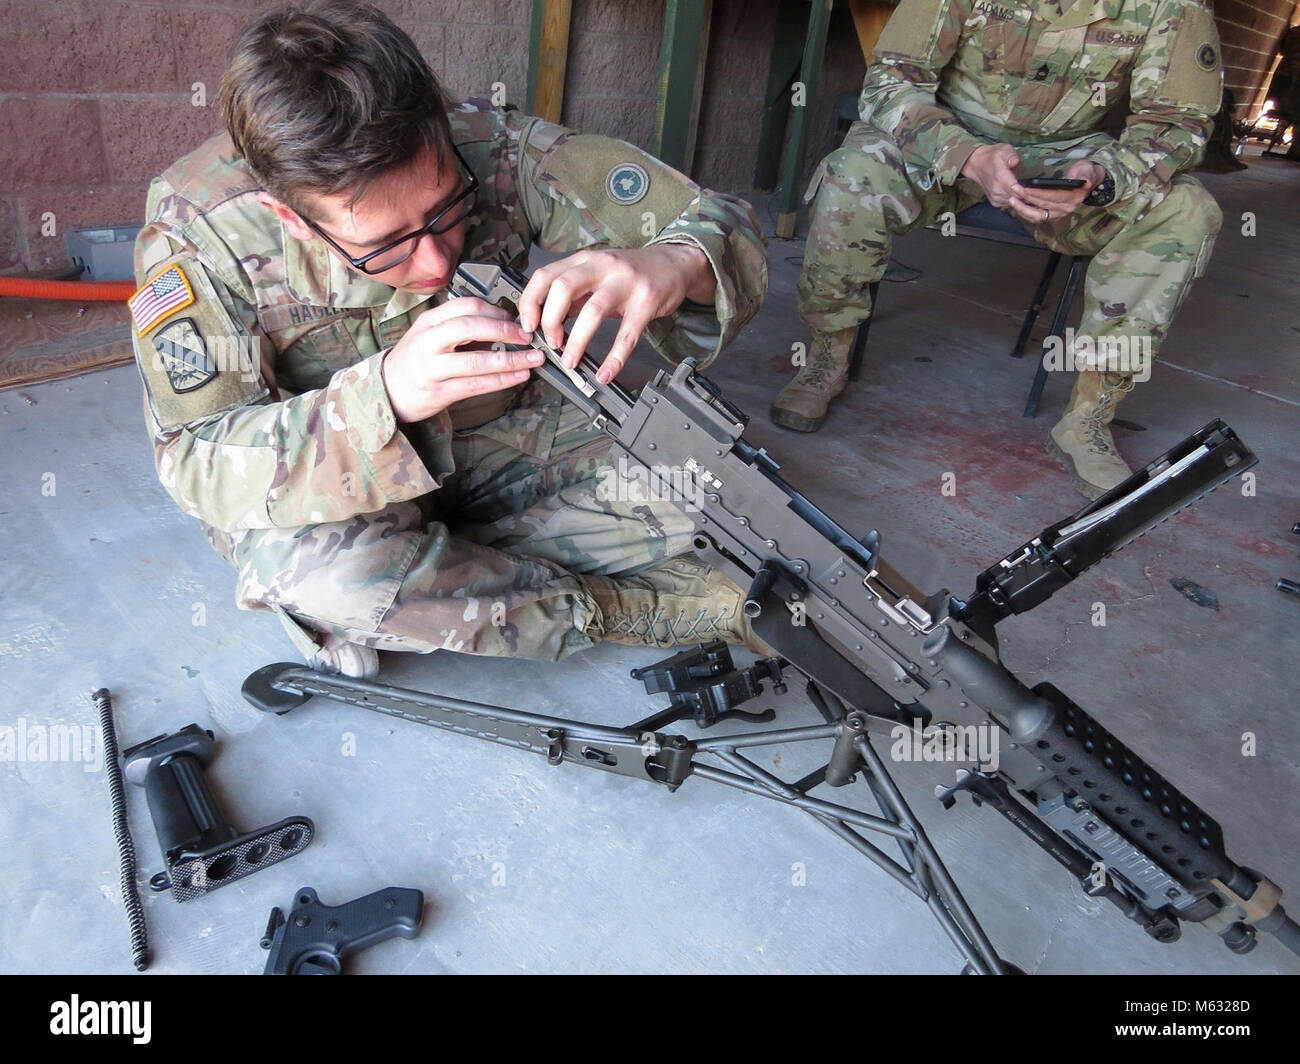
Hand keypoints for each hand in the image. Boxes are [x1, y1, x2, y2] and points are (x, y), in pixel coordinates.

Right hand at [380, 297, 545, 422]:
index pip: (465, 306)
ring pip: (476, 360)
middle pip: (470, 327)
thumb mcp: (430, 335)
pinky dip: (502, 380)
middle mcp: (428, 341)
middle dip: (505, 330)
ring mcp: (432, 367)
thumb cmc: (414, 361)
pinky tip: (519, 376)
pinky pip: (476, 384)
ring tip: (533, 359)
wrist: (386, 390)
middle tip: (527, 336)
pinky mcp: (439, 391)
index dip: (495, 311)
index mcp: (429, 321)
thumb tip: (502, 324)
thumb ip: (460, 327)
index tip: (515, 318)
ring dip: (511, 359)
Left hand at [516, 245, 714, 383]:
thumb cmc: (633, 272)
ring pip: (592, 311)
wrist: (675, 263)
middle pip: (562, 289)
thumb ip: (573, 294)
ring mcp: (626, 283)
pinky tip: (606, 372)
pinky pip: (627, 334)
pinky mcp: (647, 301)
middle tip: (552, 343)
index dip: (530, 303)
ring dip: (577, 341)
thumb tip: (546, 320)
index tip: (529, 326)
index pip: (545, 276)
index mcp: (585, 260)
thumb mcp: (598, 274)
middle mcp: (602, 266)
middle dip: (550, 321)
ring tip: (571, 361)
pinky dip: (614, 358)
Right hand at [961, 144, 1102, 224]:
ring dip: (1032, 207)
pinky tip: (1038, 205)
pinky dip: (1025, 207)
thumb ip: (1010, 155)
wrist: (976, 164)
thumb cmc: (992, 155)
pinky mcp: (997, 203)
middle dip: (1036, 201)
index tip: (1045, 193)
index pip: (1017, 190)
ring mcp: (997, 199)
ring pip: (1017, 207)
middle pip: (1020, 201)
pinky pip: (1013, 207)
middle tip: (1055, 202)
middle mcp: (998, 192)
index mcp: (999, 179)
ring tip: (1049, 206)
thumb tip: (1015, 162)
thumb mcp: (1002, 149)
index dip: (1031, 193)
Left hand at [1009, 160, 1105, 223]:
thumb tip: (1086, 182)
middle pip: (1043, 206)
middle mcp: (1066, 208)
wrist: (1085, 181)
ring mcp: (1058, 214)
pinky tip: (1016, 204)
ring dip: (1023, 209)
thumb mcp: (1087, 169)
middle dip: (1027, 198)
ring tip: (1012, 199)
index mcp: (1074, 197)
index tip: (1025, 188)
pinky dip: (1025, 212)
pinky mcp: (1051, 216)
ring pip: (1037, 216)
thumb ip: (1086, 175)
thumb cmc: (1083, 172)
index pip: (1052, 197)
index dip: (1038, 193)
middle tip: (1014, 189)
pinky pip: (1036, 218)